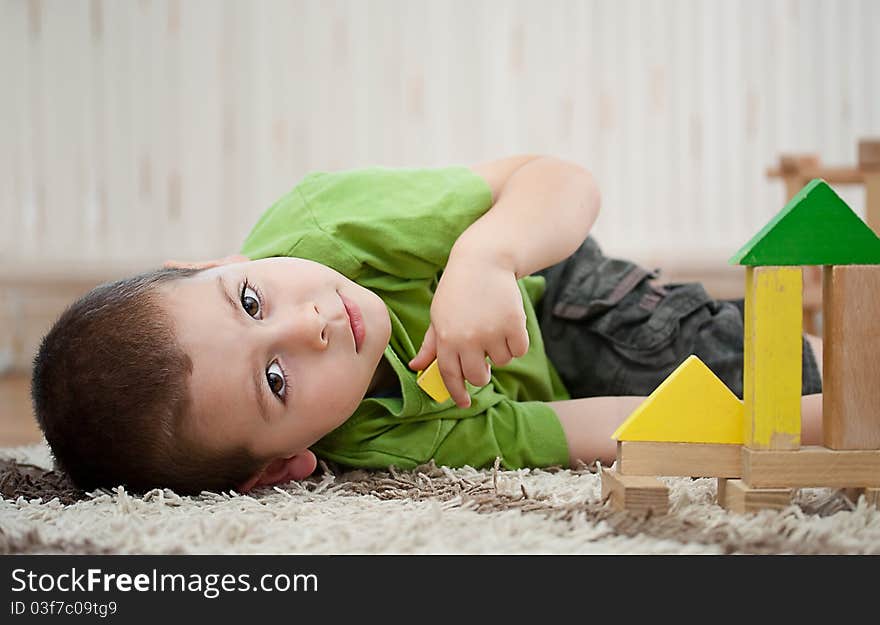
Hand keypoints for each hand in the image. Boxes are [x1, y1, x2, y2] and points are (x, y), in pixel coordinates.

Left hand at [408, 251, 528, 407]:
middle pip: (479, 377)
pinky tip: (508, 324)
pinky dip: (516, 342)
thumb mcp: (438, 315)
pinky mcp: (514, 324)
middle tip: (483, 362)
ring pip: (502, 362)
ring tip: (493, 328)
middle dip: (482, 374)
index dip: (457, 393)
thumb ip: (431, 345)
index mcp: (446, 338)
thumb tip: (417, 368)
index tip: (464, 403)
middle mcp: (469, 339)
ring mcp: (492, 332)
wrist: (484, 261)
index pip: (450, 376)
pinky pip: (519, 350)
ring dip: (500, 351)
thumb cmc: (457, 290)